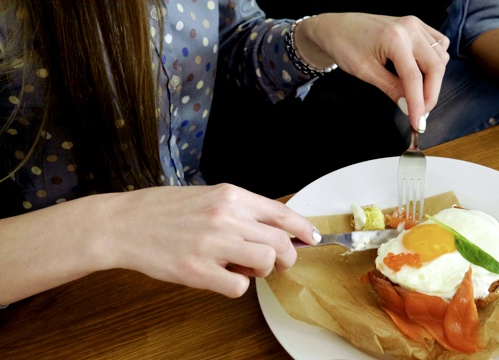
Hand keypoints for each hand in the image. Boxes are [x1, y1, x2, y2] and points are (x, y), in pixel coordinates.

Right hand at [101, 184, 317, 297]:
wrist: (123, 224)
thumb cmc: (163, 210)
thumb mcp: (207, 196)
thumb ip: (239, 209)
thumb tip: (273, 227)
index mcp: (230, 196)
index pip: (282, 212)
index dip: (303, 228)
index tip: (312, 238)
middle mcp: (226, 217)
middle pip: (281, 241)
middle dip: (285, 256)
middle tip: (273, 262)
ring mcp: (212, 244)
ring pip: (266, 261)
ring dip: (261, 269)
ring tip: (242, 266)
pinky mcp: (197, 270)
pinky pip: (240, 286)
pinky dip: (237, 285)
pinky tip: (221, 276)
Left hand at [294, 13, 449, 131]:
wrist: (337, 27)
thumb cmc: (345, 45)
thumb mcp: (365, 71)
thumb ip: (390, 88)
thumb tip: (408, 107)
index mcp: (394, 38)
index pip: (413, 78)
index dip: (418, 103)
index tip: (418, 122)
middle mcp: (409, 28)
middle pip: (435, 67)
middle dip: (431, 94)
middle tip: (421, 113)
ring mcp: (415, 24)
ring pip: (441, 57)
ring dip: (434, 79)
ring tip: (418, 95)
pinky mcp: (417, 25)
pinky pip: (439, 45)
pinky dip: (436, 61)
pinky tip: (423, 72)